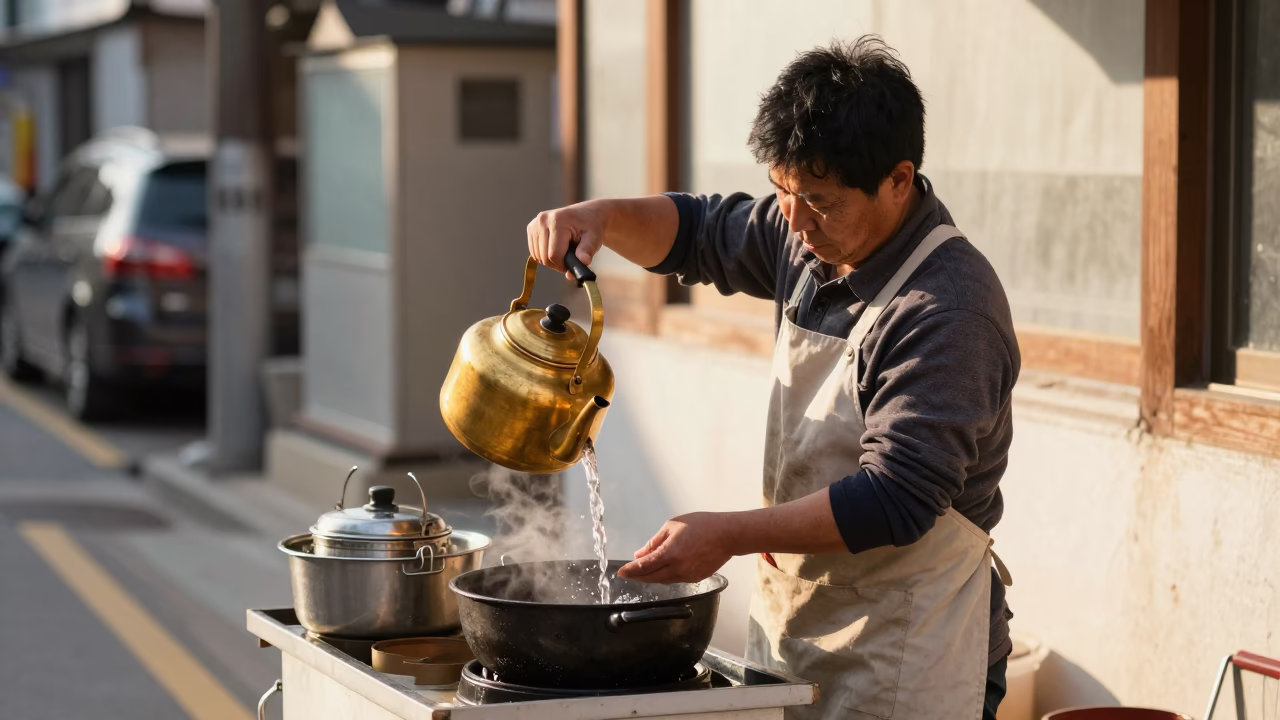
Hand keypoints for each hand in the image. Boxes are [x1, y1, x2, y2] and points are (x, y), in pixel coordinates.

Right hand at [526, 201, 606, 279]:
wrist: (586, 214)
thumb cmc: (591, 227)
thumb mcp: (594, 238)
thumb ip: (588, 250)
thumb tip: (584, 261)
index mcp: (557, 221)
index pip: (554, 255)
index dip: (563, 266)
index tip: (573, 265)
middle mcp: (543, 220)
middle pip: (544, 257)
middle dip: (557, 264)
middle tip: (570, 260)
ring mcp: (535, 223)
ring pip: (537, 256)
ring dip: (550, 261)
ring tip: (564, 253)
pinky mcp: (531, 227)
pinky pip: (534, 252)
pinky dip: (544, 256)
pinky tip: (555, 249)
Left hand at [616, 512, 735, 583]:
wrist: (727, 535)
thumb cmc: (701, 525)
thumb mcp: (672, 526)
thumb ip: (654, 542)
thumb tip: (640, 554)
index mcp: (670, 553)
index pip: (643, 567)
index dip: (630, 571)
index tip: (621, 572)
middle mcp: (678, 568)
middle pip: (651, 578)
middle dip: (637, 577)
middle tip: (628, 574)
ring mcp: (687, 576)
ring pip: (663, 580)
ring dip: (651, 576)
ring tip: (644, 570)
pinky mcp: (696, 579)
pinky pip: (675, 579)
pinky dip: (666, 576)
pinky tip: (663, 569)